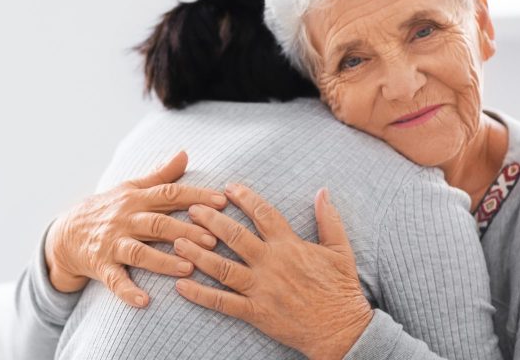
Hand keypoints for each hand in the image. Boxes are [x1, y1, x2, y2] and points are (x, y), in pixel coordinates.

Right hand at [44, 151, 228, 308]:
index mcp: (136, 199)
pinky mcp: (101, 265)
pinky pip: (114, 279)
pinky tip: (144, 301)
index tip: (222, 202)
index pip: (169, 194)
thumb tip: (185, 153)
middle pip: (157, 223)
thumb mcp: (131, 188)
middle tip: (213, 241)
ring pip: (139, 252)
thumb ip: (161, 175)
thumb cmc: (109, 209)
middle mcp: (125, 219)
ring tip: (188, 269)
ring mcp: (112, 243)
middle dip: (185, 231)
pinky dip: (127, 291)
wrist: (67, 233)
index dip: (196, 196)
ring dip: (163, 261)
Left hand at [173, 183, 372, 359]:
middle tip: (191, 208)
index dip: (244, 197)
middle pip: (234, 236)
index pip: (262, 213)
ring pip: (222, 267)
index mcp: (290, 245)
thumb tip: (323, 192)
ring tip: (177, 240)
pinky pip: (223, 302)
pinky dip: (200, 294)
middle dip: (210, 219)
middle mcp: (272, 263)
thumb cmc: (341, 290)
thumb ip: (329, 219)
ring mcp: (262, 289)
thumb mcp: (341, 250)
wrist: (342, 330)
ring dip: (197, 253)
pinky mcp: (256, 312)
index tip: (227, 187)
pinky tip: (181, 285)